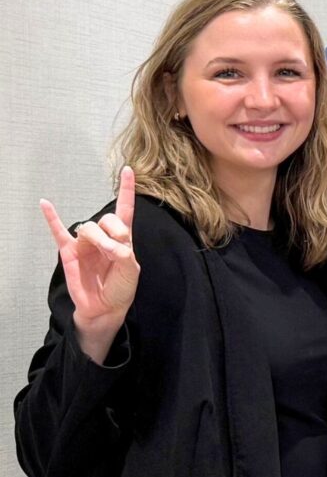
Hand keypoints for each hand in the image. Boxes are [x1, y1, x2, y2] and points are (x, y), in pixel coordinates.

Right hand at [42, 167, 139, 364]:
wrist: (105, 307)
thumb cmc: (120, 288)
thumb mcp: (130, 272)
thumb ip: (123, 253)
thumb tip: (111, 243)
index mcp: (123, 238)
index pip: (125, 210)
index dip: (127, 190)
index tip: (128, 170)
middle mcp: (103, 236)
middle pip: (106, 219)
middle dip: (113, 232)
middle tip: (116, 251)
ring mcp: (85, 243)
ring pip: (88, 227)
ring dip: (98, 238)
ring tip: (106, 254)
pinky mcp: (69, 251)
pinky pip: (58, 231)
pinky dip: (52, 217)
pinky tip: (45, 204)